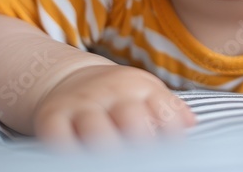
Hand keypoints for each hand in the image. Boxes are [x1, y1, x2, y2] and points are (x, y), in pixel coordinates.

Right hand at [33, 64, 196, 148]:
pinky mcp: (52, 117)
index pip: (163, 112)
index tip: (174, 155)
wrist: (69, 79)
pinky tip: (79, 161)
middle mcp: (109, 93)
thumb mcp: (145, 92)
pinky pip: (57, 137)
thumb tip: (190, 124)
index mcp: (138, 87)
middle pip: (133, 121)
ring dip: (108, 151)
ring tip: (117, 164)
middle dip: (142, 144)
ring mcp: (80, 104)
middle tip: (145, 162)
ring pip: (97, 131)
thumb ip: (169, 109)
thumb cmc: (117, 96)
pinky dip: (67, 151)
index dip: (171, 135)